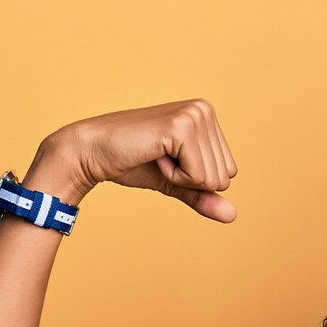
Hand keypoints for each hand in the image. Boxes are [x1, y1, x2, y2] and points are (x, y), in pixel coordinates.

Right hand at [36, 98, 238, 222]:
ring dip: (181, 178)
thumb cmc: (133, 163)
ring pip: (213, 179)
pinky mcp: (181, 127)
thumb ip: (203, 196)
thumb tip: (233, 216)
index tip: (168, 160)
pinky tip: (153, 155)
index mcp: (207, 116)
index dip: (196, 179)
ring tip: (156, 155)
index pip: (228, 172)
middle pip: (224, 176)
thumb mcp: (177, 182)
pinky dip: (174, 176)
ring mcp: (194, 115)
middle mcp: (204, 109)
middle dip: (190, 180)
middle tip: (160, 159)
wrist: (93, 153)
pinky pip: (198, 176)